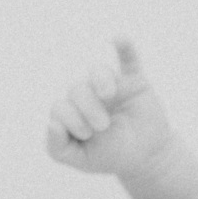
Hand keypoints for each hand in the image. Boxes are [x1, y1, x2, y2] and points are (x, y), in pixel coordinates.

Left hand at [46, 39, 172, 177]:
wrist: (146, 156)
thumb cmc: (110, 156)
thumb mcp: (81, 160)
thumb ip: (58, 148)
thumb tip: (51, 123)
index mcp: (72, 112)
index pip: (59, 106)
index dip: (69, 118)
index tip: (86, 134)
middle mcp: (88, 95)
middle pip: (77, 89)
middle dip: (87, 107)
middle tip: (102, 126)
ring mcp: (110, 86)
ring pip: (97, 71)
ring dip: (100, 81)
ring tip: (108, 95)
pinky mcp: (133, 81)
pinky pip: (129, 59)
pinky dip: (125, 47)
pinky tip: (118, 38)